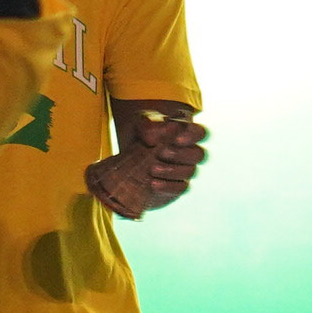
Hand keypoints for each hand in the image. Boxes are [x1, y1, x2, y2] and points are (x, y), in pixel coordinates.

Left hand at [88, 107, 206, 214]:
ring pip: (190, 171)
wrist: (112, 167)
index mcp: (180, 133)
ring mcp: (181, 171)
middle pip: (199, 154)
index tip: (177, 140)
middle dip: (181, 154)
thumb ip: (152, 124)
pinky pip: (181, 188)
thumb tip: (171, 127)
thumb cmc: (128, 140)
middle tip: (160, 153)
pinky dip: (168, 186)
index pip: (199, 133)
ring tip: (152, 169)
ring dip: (172, 170)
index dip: (193, 136)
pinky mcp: (174, 188)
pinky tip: (153, 183)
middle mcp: (184, 152)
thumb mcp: (135, 126)